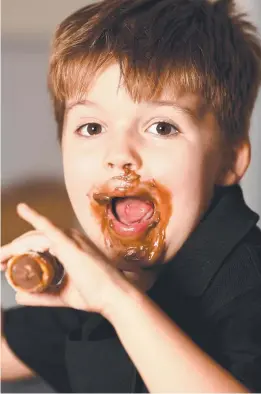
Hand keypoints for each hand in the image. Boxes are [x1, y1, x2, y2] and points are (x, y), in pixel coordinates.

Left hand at [1, 203, 127, 317]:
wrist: (114, 298)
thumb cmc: (95, 294)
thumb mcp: (61, 295)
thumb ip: (41, 296)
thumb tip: (19, 296)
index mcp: (69, 248)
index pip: (38, 245)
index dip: (19, 254)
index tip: (4, 265)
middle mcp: (69, 239)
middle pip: (33, 240)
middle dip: (12, 251)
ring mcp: (70, 240)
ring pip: (35, 238)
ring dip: (15, 247)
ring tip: (0, 258)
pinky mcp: (70, 244)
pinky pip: (50, 228)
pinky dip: (35, 218)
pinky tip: (22, 210)